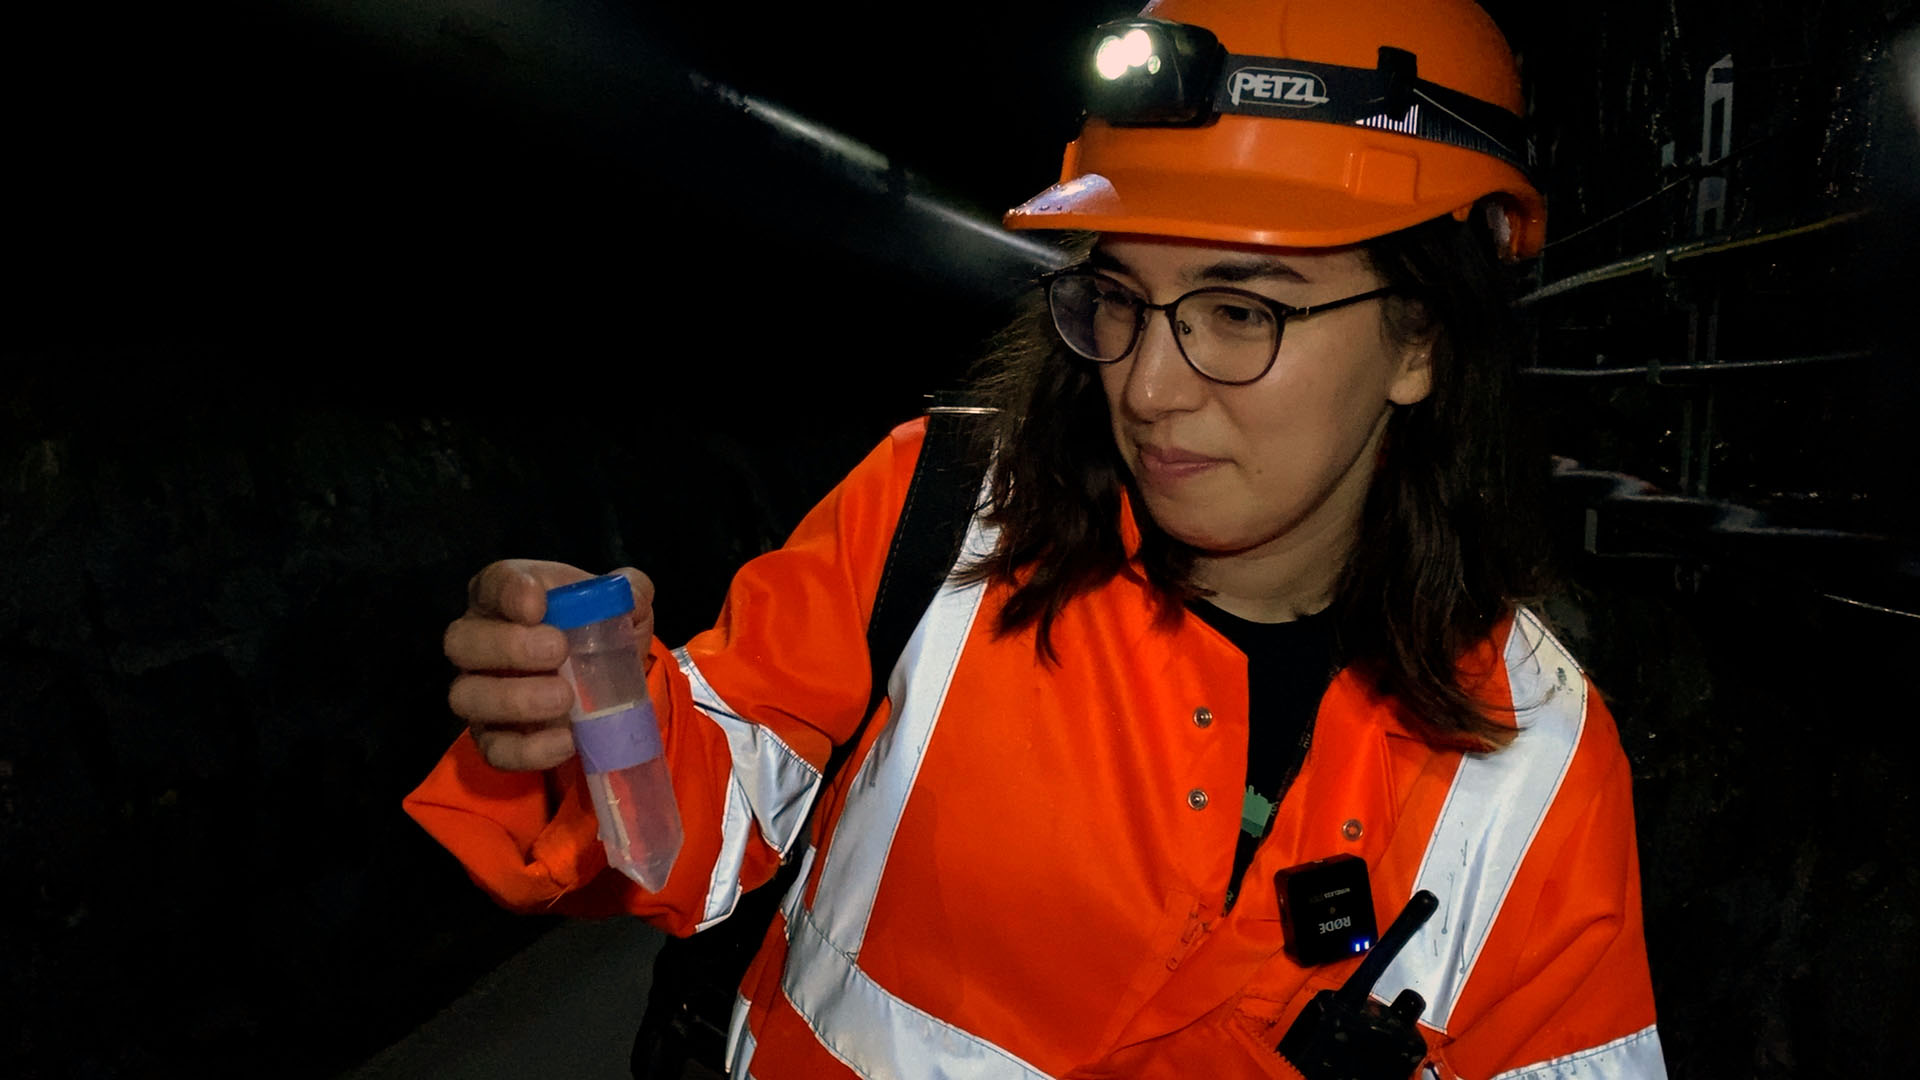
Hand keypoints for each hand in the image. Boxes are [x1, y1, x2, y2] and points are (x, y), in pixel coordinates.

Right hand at [444, 559, 655, 770]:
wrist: (601, 684)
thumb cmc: (594, 630)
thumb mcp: (620, 605)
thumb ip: (630, 591)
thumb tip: (631, 597)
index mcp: (505, 598)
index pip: (492, 584)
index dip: (508, 592)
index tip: (537, 603)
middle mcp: (478, 642)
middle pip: (462, 640)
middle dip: (508, 646)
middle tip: (558, 650)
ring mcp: (479, 692)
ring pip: (466, 696)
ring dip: (514, 698)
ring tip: (565, 699)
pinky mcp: (492, 737)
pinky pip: (494, 748)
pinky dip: (529, 749)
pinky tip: (566, 740)